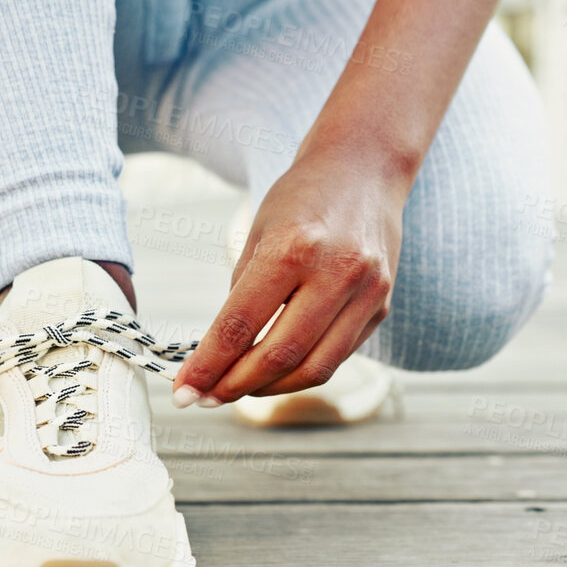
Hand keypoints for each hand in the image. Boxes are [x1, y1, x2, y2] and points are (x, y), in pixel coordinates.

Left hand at [174, 148, 406, 404]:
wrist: (365, 168)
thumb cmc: (301, 198)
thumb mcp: (259, 235)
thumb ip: (243, 296)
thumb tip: (220, 358)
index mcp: (294, 247)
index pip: (241, 324)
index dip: (208, 365)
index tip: (183, 390)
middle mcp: (337, 271)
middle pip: (280, 355)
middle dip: (235, 386)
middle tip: (206, 397)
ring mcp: (367, 292)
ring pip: (315, 368)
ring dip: (270, 389)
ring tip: (236, 390)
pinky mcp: (382, 306)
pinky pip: (337, 355)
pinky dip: (301, 371)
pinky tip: (275, 372)